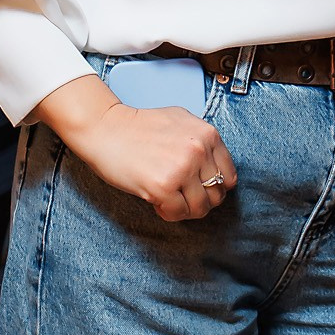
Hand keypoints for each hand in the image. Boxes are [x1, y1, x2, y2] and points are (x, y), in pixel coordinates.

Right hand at [33, 74, 236, 220]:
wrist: (106, 128)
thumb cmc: (140, 127)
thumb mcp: (181, 121)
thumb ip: (202, 142)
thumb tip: (217, 169)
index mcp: (208, 135)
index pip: (229, 176)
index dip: (214, 187)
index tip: (198, 188)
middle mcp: (199, 151)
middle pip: (216, 195)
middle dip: (199, 200)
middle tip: (181, 196)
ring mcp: (182, 169)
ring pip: (200, 208)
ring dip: (184, 209)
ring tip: (168, 199)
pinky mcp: (163, 186)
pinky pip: (178, 213)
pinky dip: (168, 212)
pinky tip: (156, 201)